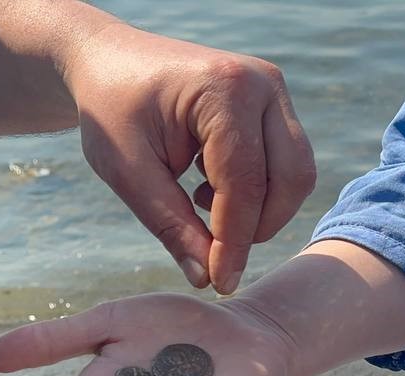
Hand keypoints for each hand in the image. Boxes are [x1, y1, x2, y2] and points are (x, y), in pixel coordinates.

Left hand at [63, 24, 315, 293]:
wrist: (108, 63)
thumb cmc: (111, 111)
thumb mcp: (126, 171)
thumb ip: (169, 224)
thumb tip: (206, 278)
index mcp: (223, 90)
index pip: (244, 182)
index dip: (234, 241)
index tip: (219, 283)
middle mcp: (262, 83)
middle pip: (290, 178)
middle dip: (258, 228)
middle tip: (214, 254)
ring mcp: (273, 91)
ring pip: (296, 173)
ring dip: (260, 210)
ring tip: (201, 208)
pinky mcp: (274, 104)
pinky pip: (285, 162)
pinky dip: (257, 192)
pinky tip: (208, 190)